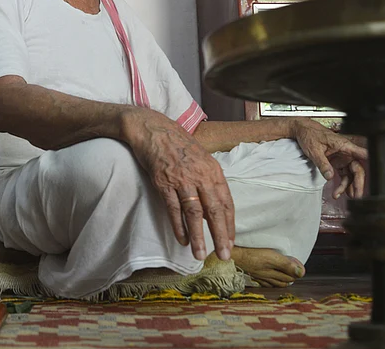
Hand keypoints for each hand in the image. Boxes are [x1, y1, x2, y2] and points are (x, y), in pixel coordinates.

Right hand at [125, 108, 234, 261]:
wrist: (153, 130)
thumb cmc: (177, 144)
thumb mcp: (200, 159)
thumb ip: (208, 181)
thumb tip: (212, 208)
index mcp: (213, 171)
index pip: (226, 203)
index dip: (230, 224)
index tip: (231, 242)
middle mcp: (201, 176)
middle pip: (214, 210)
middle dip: (220, 235)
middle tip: (224, 255)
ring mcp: (182, 179)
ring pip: (194, 213)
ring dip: (198, 236)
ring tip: (199, 254)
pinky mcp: (164, 182)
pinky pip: (173, 208)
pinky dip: (178, 225)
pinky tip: (182, 239)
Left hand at [291, 119, 366, 198]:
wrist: (302, 130)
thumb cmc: (310, 134)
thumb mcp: (314, 150)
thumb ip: (322, 163)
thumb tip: (329, 176)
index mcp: (344, 145)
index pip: (362, 154)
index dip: (372, 163)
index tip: (377, 174)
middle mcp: (346, 152)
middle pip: (357, 169)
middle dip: (358, 183)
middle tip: (357, 194)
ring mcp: (342, 158)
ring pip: (351, 174)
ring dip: (349, 186)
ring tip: (348, 196)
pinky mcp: (337, 162)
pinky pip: (343, 174)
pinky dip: (342, 183)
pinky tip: (341, 192)